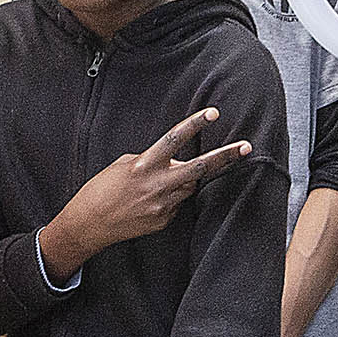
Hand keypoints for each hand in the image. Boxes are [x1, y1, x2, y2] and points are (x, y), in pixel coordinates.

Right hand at [40, 108, 251, 280]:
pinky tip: (150, 200)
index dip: (195, 124)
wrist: (90, 224)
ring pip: (190, 186)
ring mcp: (163, 206)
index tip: (214, 113)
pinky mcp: (164, 220)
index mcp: (144, 165)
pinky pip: (177, 203)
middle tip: (248, 147)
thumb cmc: (102, 189)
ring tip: (162, 179)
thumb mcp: (124, 165)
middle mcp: (157, 185)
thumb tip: (173, 160)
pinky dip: (171, 197)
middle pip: (200, 168)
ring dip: (187, 178)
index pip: (175, 139)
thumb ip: (151, 159)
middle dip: (226, 157)